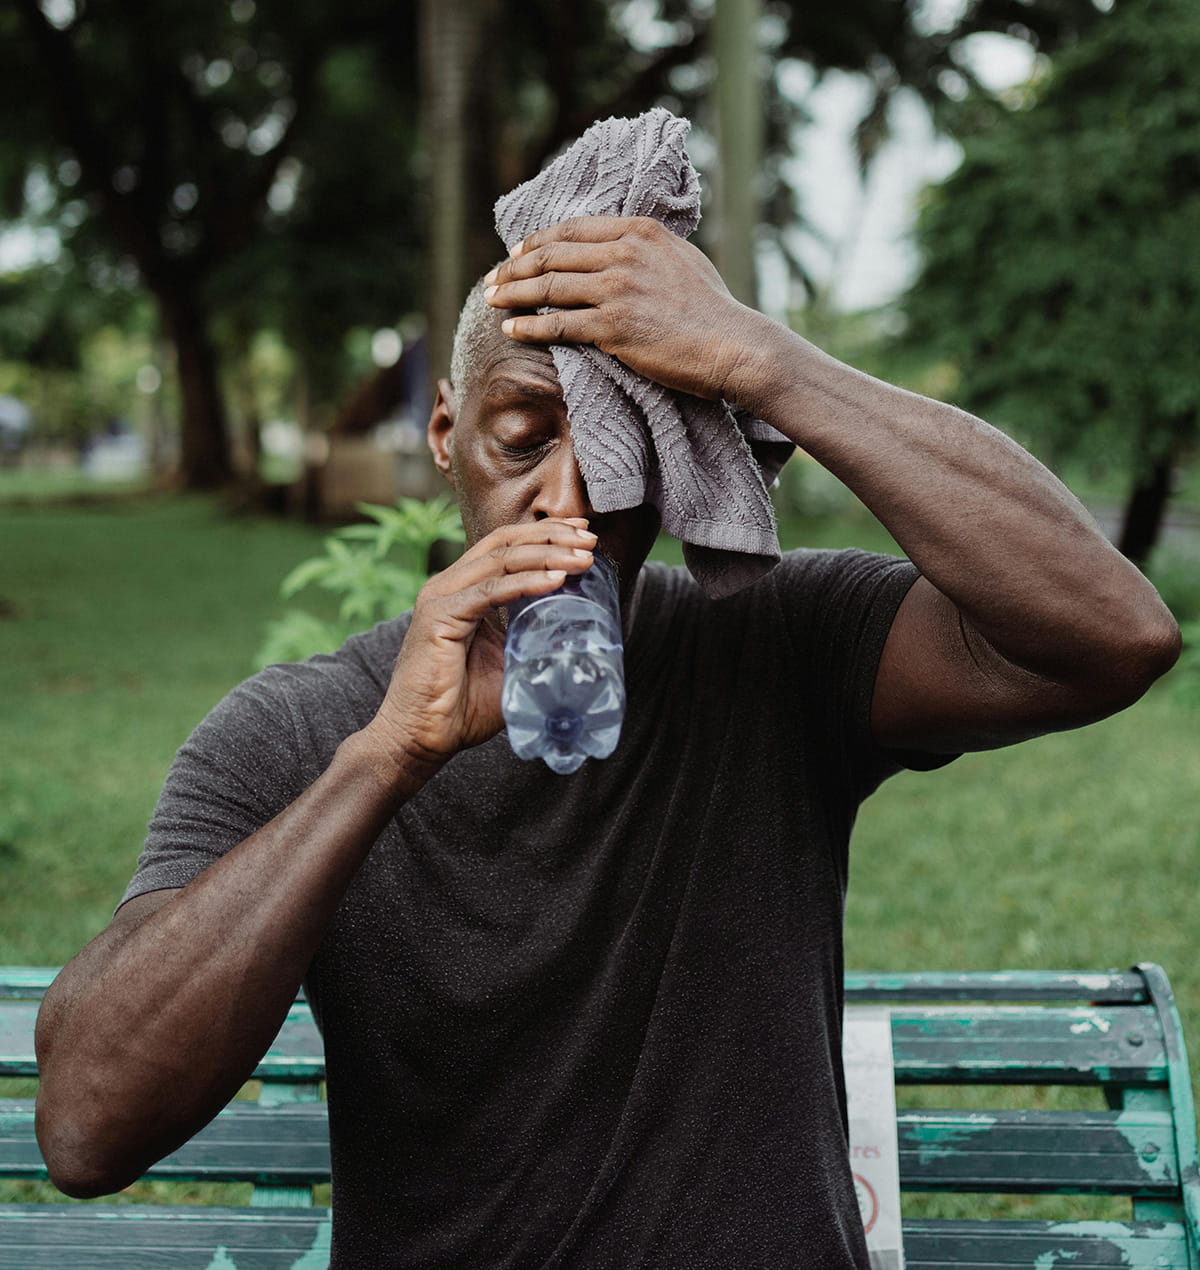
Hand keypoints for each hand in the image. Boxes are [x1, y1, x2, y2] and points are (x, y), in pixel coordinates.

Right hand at [360, 519, 596, 783]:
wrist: (421, 739)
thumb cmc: (461, 707)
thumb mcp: (509, 663)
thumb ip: (532, 640)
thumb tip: (578, 634)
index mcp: (463, 590)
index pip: (506, 546)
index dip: (545, 535)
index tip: (584, 536)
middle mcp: (448, 586)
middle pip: (505, 542)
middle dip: (552, 536)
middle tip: (590, 541)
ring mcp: (441, 598)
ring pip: (500, 560)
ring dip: (546, 555)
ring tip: (582, 558)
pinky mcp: (439, 618)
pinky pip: (490, 591)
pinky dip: (526, 583)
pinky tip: (555, 581)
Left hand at [483, 216, 767, 402]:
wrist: (732, 344)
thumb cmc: (713, 311)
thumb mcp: (682, 260)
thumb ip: (648, 251)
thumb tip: (624, 250)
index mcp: (639, 232)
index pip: (573, 229)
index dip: (538, 240)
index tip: (517, 253)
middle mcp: (624, 253)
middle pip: (553, 254)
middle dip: (514, 267)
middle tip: (492, 279)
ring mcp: (616, 289)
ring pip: (549, 286)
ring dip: (512, 293)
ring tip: (490, 301)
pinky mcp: (612, 326)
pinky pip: (558, 324)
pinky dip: (529, 325)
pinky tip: (511, 328)